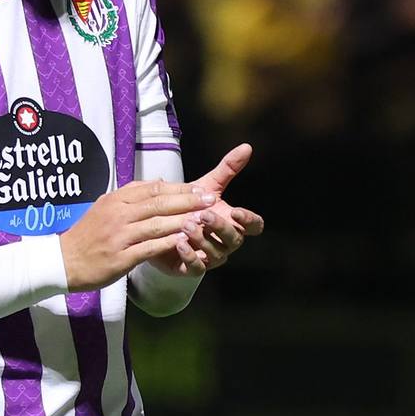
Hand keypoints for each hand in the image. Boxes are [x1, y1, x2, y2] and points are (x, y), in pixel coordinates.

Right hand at [61, 177, 217, 290]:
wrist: (63, 260)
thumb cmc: (87, 235)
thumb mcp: (105, 207)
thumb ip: (131, 195)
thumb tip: (159, 183)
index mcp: (116, 199)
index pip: (154, 189)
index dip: (180, 188)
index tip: (201, 189)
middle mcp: (118, 214)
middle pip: (159, 203)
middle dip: (189, 200)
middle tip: (212, 199)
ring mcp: (120, 236)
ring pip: (158, 224)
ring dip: (184, 221)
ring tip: (206, 220)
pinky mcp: (121, 257)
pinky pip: (151, 248)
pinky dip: (170, 244)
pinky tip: (187, 242)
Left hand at [173, 143, 263, 272]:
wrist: (161, 225)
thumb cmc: (189, 206)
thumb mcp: (207, 185)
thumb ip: (227, 169)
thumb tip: (247, 147)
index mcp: (233, 223)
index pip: (254, 226)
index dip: (249, 220)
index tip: (236, 211)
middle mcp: (226, 242)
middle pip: (235, 240)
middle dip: (220, 227)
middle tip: (203, 215)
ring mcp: (211, 257)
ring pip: (216, 254)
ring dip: (202, 239)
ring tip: (185, 224)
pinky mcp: (192, 268)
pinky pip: (197, 268)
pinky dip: (189, 256)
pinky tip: (178, 242)